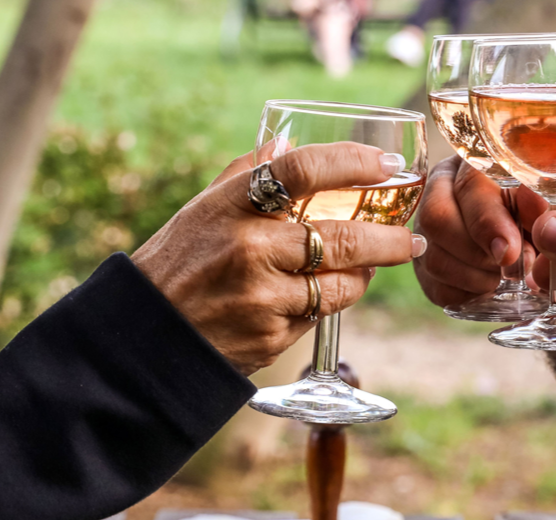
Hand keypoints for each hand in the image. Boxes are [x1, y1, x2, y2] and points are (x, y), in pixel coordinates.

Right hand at [132, 142, 423, 375]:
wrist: (144, 338)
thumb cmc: (178, 263)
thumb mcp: (200, 210)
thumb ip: (244, 176)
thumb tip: (283, 145)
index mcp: (230, 206)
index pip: (303, 171)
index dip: (352, 161)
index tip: (387, 163)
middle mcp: (249, 249)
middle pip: (341, 238)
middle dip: (388, 240)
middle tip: (411, 239)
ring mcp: (262, 296)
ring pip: (340, 283)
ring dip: (365, 275)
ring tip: (372, 266)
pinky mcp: (271, 335)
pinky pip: (321, 314)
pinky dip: (332, 302)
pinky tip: (330, 292)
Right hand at [412, 156, 536, 305]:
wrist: (536, 241)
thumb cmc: (544, 216)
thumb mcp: (549, 205)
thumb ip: (543, 205)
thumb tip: (537, 208)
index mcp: (472, 164)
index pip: (468, 186)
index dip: (488, 222)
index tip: (510, 252)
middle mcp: (440, 191)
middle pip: (437, 219)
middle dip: (477, 253)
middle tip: (511, 269)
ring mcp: (426, 230)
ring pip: (433, 258)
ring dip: (475, 277)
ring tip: (504, 278)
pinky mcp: (424, 266)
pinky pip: (436, 287)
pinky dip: (467, 295)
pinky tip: (490, 289)